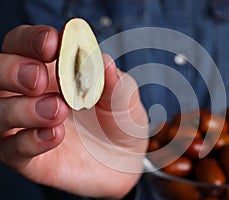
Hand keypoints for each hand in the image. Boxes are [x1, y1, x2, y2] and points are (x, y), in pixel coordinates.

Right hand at [0, 25, 147, 197]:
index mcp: (51, 69)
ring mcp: (25, 125)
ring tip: (57, 110)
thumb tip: (103, 60)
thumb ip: (114, 81)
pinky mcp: (27, 157)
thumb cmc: (118, 119)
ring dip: (21, 109)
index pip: (24, 44)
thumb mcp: (124, 98)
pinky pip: (12, 149)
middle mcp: (30, 94)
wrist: (125, 157)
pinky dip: (29, 141)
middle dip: (13, 70)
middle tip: (39, 78)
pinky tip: (55, 135)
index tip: (52, 43)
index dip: (32, 40)